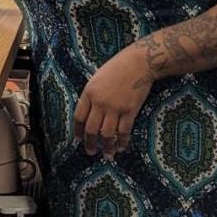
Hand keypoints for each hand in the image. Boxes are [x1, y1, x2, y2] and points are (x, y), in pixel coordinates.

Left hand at [73, 45, 153, 159]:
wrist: (138, 63)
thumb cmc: (116, 68)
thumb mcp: (97, 79)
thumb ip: (91, 95)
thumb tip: (89, 113)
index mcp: (89, 93)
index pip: (78, 117)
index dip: (78, 131)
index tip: (78, 139)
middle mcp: (100, 102)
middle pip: (91, 129)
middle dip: (90, 143)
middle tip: (91, 152)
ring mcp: (115, 107)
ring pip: (107, 134)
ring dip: (106, 147)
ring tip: (107, 154)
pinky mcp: (130, 111)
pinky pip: (124, 131)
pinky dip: (121, 142)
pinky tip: (121, 147)